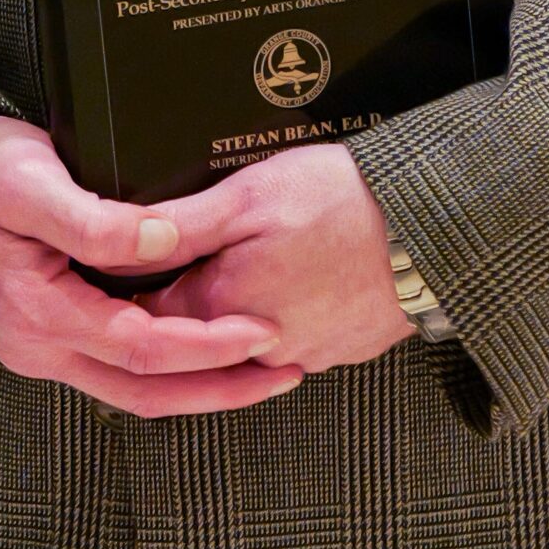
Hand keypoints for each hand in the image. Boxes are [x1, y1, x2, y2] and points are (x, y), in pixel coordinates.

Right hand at [0, 116, 306, 416]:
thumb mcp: (30, 180)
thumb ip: (93, 219)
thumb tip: (162, 241)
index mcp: (36, 313)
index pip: (140, 348)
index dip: (206, 346)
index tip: (261, 331)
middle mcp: (38, 346)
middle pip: (144, 390)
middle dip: (220, 388)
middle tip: (288, 371)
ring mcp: (42, 346)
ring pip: (133, 387)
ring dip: (199, 384)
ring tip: (264, 370)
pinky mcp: (51, 332)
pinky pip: (118, 364)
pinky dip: (169, 365)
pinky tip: (207, 346)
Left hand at [136, 143, 424, 370]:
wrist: (433, 226)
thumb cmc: (343, 200)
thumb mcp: (248, 194)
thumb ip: (178, 227)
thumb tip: (116, 247)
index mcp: (222, 308)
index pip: (146, 318)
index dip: (130, 289)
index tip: (125, 262)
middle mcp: (258, 348)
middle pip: (194, 333)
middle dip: (183, 297)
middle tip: (187, 253)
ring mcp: (305, 354)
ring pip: (244, 340)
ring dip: (234, 308)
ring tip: (247, 257)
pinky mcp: (340, 350)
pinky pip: (292, 340)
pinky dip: (282, 313)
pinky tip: (292, 274)